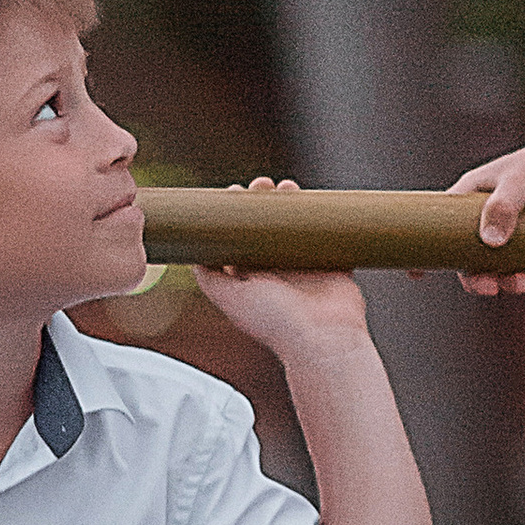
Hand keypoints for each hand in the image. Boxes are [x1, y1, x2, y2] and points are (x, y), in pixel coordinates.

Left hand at [195, 179, 371, 357]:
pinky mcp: (332, 264)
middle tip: (261, 186)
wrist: (322, 338)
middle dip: (263, 203)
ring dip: (289, 203)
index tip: (236, 193)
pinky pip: (327, 234)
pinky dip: (321, 216)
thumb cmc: (275, 321)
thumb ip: (208, 278)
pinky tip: (313, 199)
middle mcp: (276, 272)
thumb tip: (192, 254)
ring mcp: (305, 268)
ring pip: (295, 226)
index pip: (239, 239)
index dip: (237, 214)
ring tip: (285, 187)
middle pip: (267, 228)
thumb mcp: (229, 299)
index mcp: (252, 279)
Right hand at [450, 129, 524, 295]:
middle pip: (473, 257)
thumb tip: (490, 243)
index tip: (434, 277)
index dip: (438, 256)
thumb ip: (504, 206)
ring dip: (512, 281)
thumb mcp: (521, 181)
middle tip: (494, 288)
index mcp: (471, 197)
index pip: (441, 229)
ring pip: (502, 266)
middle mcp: (489, 213)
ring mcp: (514, 227)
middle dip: (482, 278)